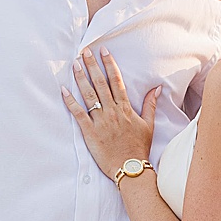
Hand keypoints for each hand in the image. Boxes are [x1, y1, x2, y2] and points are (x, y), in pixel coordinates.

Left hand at [61, 48, 157, 178]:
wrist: (130, 168)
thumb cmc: (139, 147)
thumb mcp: (149, 125)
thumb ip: (151, 105)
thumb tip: (157, 88)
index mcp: (126, 108)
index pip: (117, 81)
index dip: (110, 65)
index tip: (104, 52)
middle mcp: (113, 111)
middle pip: (101, 84)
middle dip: (92, 66)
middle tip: (85, 51)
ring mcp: (101, 121)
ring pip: (89, 95)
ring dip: (81, 78)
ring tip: (75, 64)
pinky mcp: (90, 132)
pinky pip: (79, 113)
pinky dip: (70, 101)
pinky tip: (64, 90)